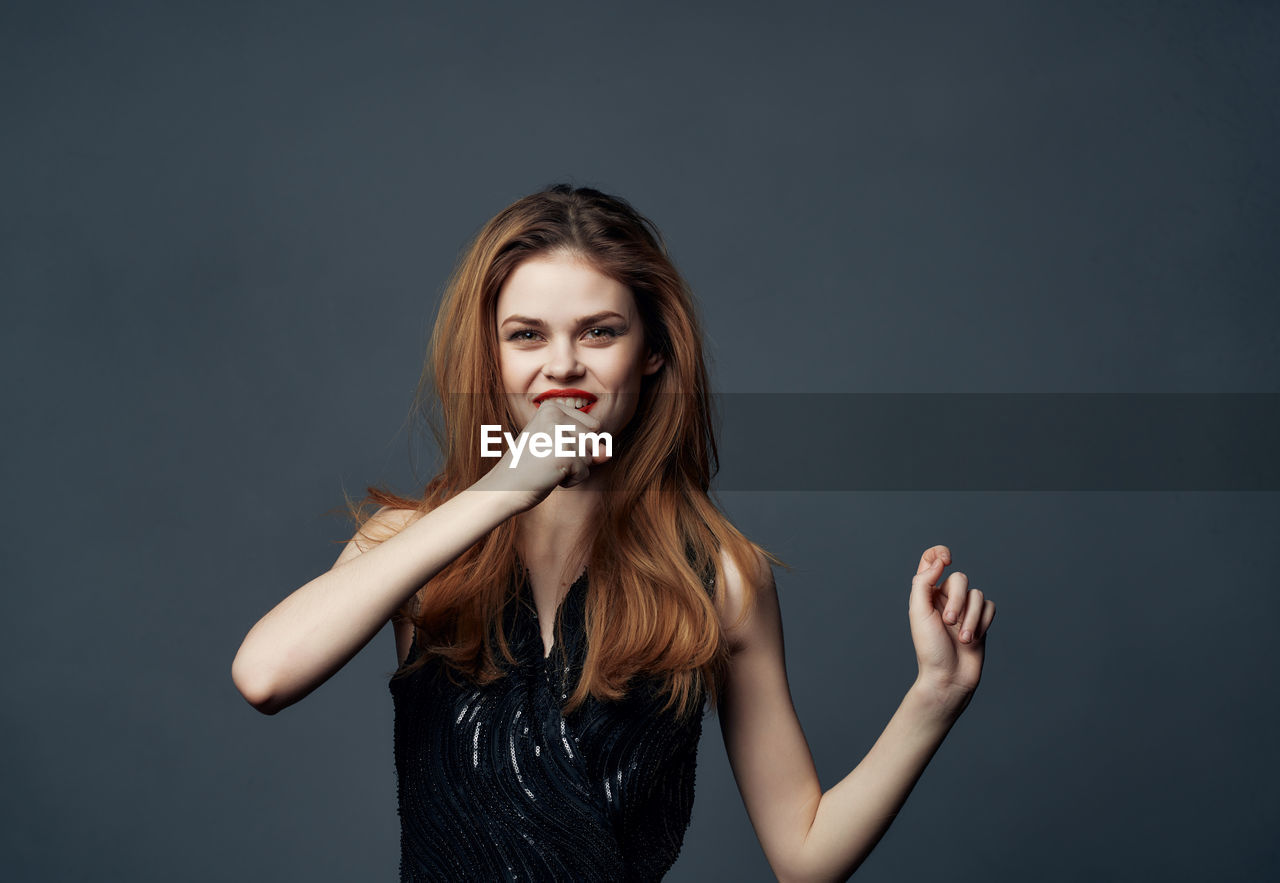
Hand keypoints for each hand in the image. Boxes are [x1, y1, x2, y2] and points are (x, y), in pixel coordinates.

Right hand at [471, 399, 610, 511]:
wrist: (504, 487)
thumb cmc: (529, 467)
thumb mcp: (560, 448)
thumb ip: (587, 446)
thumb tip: (608, 453)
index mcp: (552, 407)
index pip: (592, 426)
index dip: (576, 444)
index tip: (549, 447)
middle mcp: (556, 415)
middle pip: (594, 440)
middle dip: (578, 455)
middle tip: (547, 459)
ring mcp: (560, 434)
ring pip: (590, 456)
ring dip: (574, 469)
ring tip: (547, 466)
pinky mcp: (565, 455)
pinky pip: (585, 472)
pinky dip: (570, 480)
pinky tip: (549, 476)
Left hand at [908, 545, 995, 709]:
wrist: (949, 678)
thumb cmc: (930, 648)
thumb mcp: (919, 612)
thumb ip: (924, 583)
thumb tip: (938, 561)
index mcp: (926, 593)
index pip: (931, 560)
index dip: (938, 552)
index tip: (946, 559)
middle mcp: (945, 598)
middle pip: (960, 578)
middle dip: (958, 600)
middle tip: (948, 623)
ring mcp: (964, 610)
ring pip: (977, 594)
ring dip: (971, 618)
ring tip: (963, 639)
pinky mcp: (980, 621)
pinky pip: (989, 607)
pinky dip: (982, 622)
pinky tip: (973, 639)